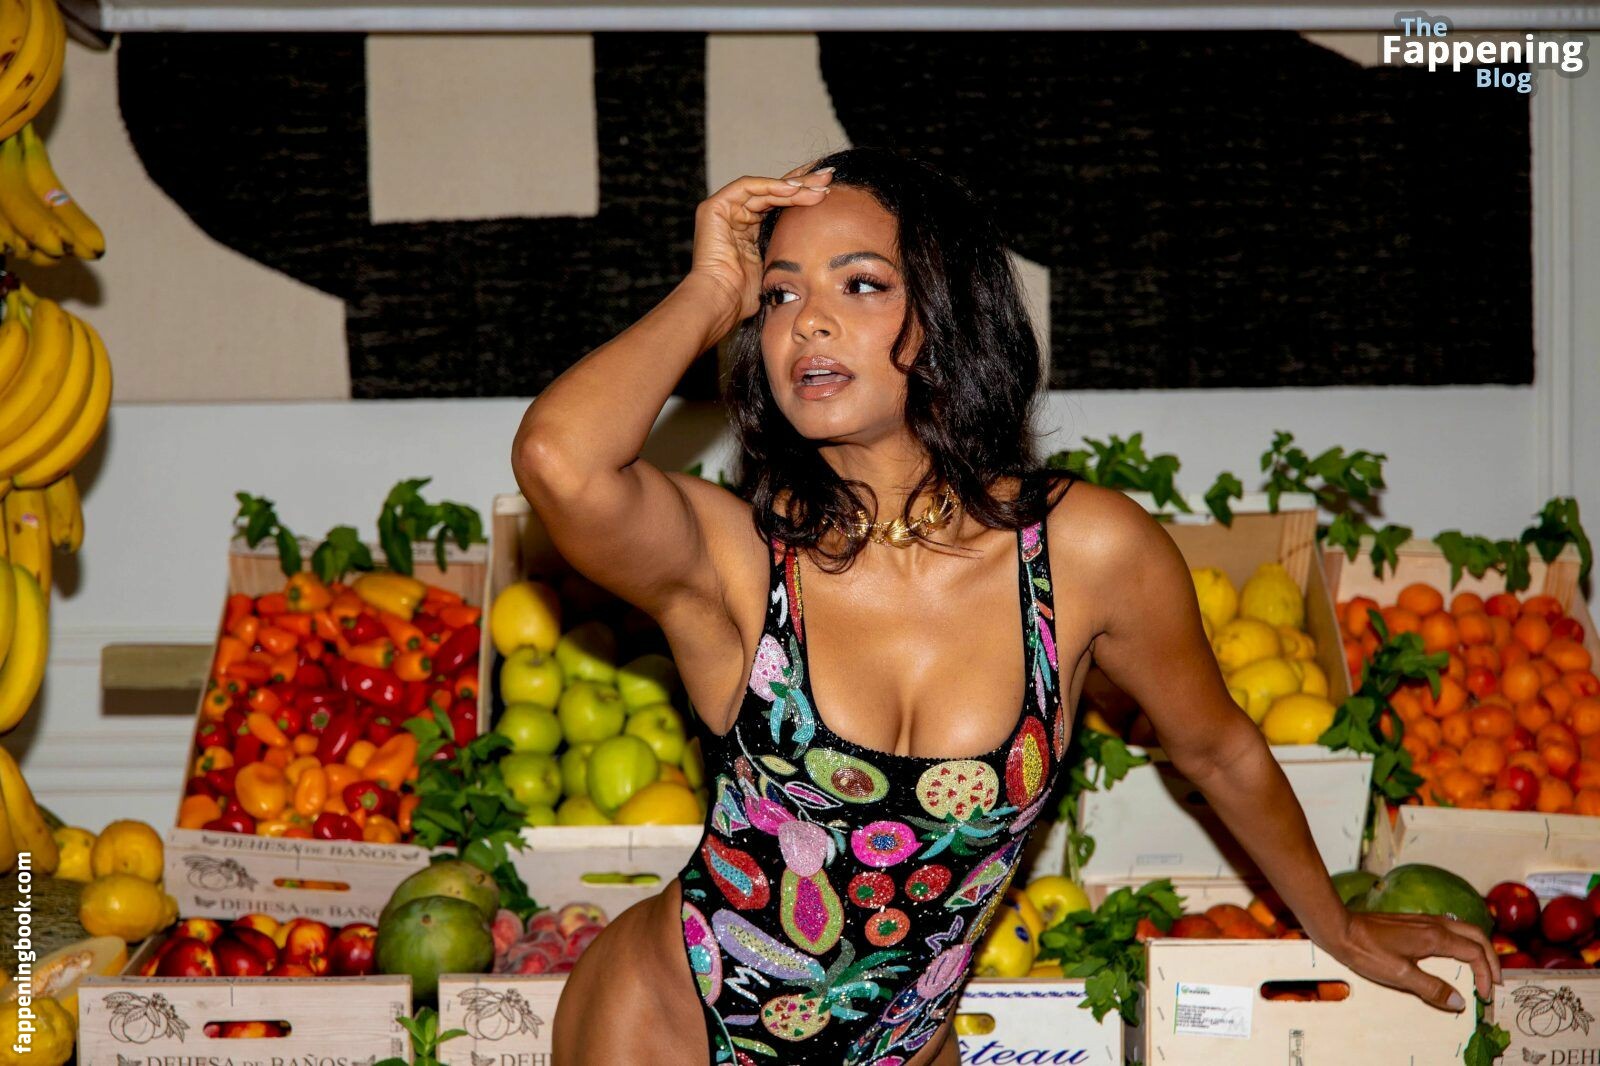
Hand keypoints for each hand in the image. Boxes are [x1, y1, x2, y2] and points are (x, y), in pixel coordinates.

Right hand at [689, 162, 834, 325]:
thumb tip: (821, 240)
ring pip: (764, 188)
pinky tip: (793, 190)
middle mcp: (736, 216)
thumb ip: (788, 245)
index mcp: (750, 229)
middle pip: (774, 192)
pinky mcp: (714, 208)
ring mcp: (724, 210)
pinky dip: (770, 186)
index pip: (780, 204)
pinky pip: (746, 187)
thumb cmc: (746, 294)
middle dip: (803, 183)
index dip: (804, 194)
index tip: (829, 190)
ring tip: (818, 188)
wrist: (724, 301)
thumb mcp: (776, 264)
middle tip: (829, 177)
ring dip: (793, 186)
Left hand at [1319, 911, 1502, 1012]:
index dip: (1486, 974)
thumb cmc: (1367, 951)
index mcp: (1435, 937)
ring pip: (1464, 929)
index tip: (1484, 995)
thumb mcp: (1400, 976)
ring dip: (1478, 948)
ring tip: (1483, 969)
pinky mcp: (1415, 922)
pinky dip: (1463, 942)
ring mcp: (1425, 920)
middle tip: (1496, 981)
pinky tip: (1456, 954)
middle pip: (1477, 935)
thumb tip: (1460, 1002)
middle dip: (1491, 958)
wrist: (1341, 929)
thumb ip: (1432, 989)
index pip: (1475, 952)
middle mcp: (1435, 924)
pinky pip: (1450, 928)